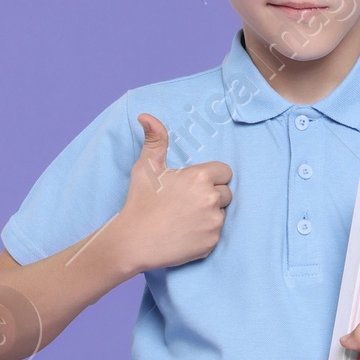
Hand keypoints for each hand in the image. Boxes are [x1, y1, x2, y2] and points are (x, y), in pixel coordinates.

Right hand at [115, 114, 232, 271]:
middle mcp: (211, 198)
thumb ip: (155, 140)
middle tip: (186, 203)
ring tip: (184, 218)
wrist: (133, 243)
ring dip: (209, 215)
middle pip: (226, 193)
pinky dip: (204, 234)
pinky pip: (216, 233)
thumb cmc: (140, 202)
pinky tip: (185, 233)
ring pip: (221, 213)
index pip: (224, 172)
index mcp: (200, 177)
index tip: (193, 185)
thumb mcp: (146, 167)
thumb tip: (147, 116)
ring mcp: (214, 223)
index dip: (211, 177)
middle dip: (211, 196)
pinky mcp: (212, 243)